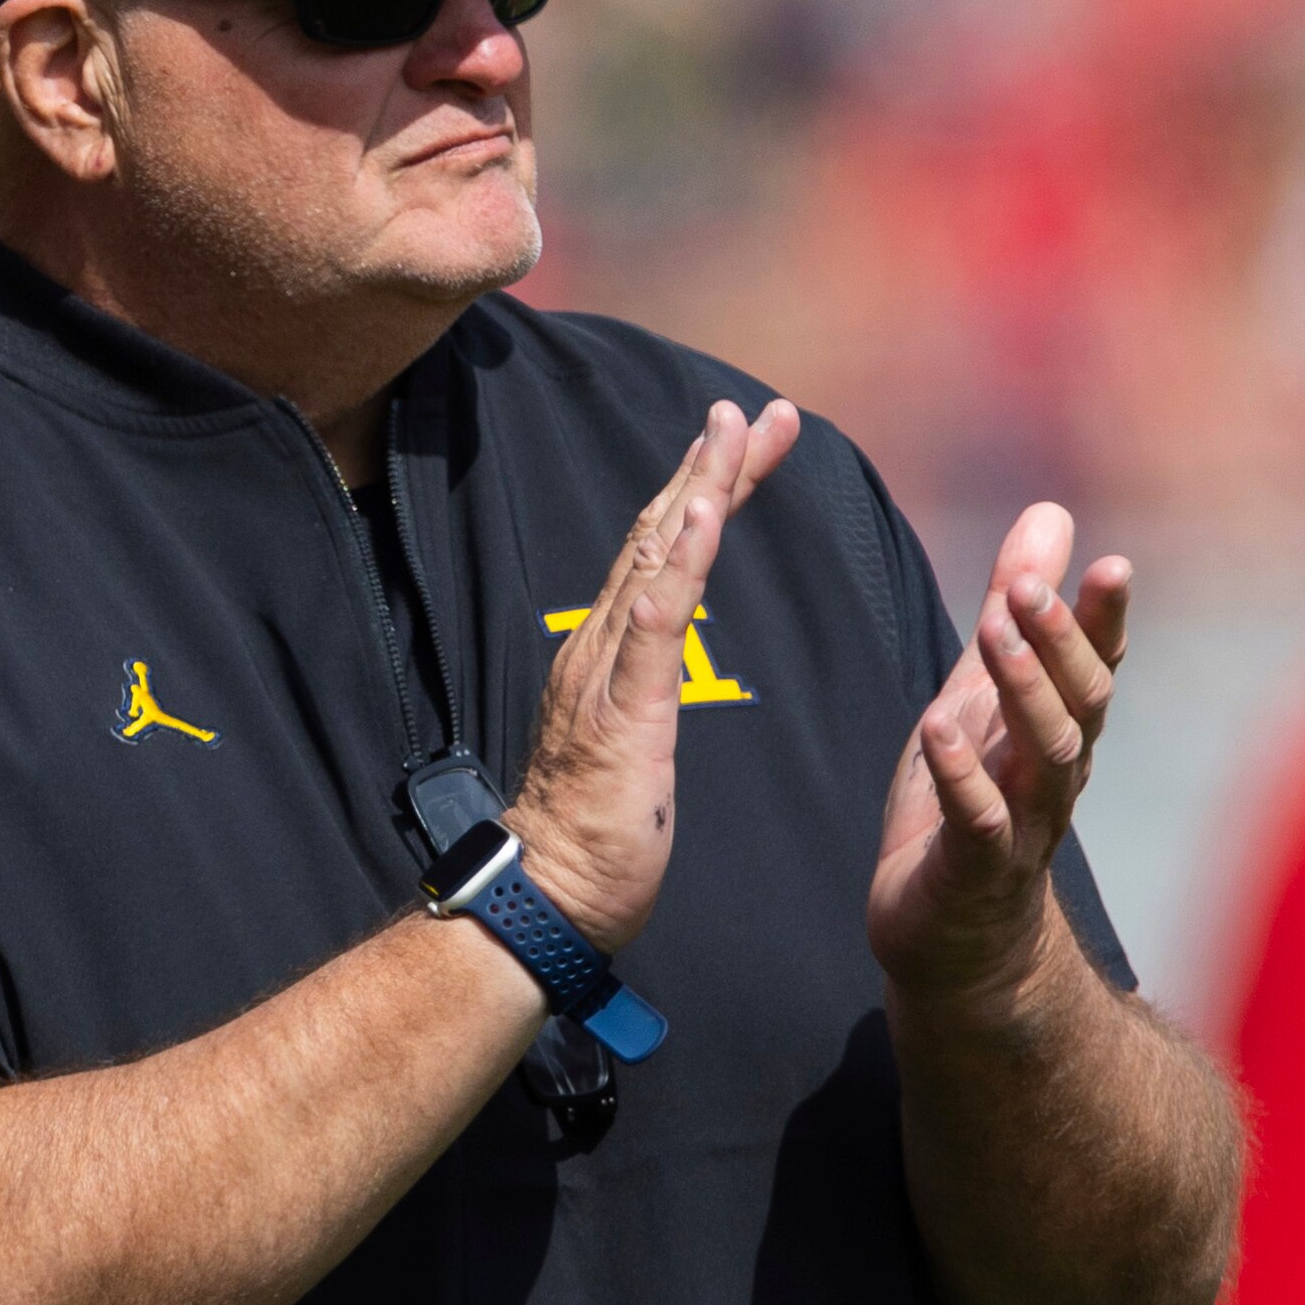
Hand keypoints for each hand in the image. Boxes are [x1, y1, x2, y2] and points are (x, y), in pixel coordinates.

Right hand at [504, 400, 800, 952]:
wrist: (548, 895)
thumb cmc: (594, 834)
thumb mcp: (633, 742)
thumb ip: (641, 689)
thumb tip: (658, 654)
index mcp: (609, 651)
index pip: (661, 552)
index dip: (703, 491)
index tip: (742, 440)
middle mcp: (601, 644)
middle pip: (661, 534)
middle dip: (712, 466)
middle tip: (756, 409)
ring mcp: (607, 673)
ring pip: (658, 560)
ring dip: (700, 489)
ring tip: (733, 432)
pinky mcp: (623, 710)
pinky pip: (656, 624)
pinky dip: (680, 563)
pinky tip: (703, 515)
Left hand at [869, 502, 1133, 1019]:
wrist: (960, 948)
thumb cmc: (974, 809)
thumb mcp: (983, 696)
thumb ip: (1013, 610)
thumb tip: (1051, 511)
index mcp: (1058, 733)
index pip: (1096, 667)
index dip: (1104, 620)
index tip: (1112, 563)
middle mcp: (1054, 778)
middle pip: (1079, 705)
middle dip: (1059, 643)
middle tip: (1029, 585)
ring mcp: (1020, 828)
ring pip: (1044, 758)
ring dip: (1021, 692)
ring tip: (992, 630)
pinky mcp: (972, 873)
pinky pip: (979, 824)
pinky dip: (963, 777)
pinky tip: (938, 728)